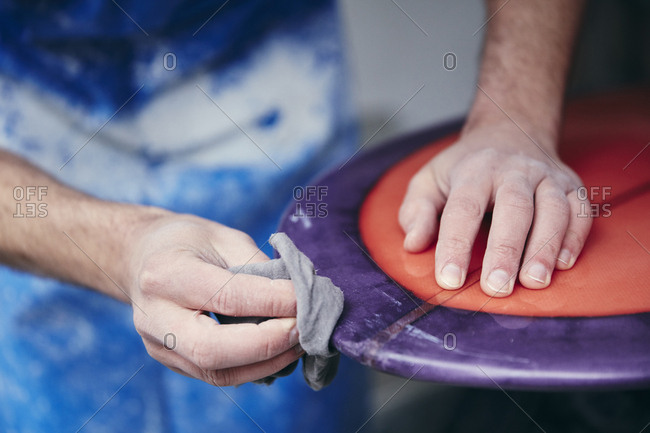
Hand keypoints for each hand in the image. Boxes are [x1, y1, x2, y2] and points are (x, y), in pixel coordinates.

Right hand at [125, 212, 301, 385]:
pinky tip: (278, 352)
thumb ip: (256, 268)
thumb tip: (298, 297)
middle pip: (212, 350)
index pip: (226, 297)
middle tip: (303, 328)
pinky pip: (216, 375)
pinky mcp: (170, 361)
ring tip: (299, 343)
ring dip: (267, 363)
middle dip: (267, 343)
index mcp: (165, 274)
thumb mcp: (222, 237)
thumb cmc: (186, 241)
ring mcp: (158, 345)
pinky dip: (253, 368)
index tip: (305, 298)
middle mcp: (154, 316)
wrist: (139, 257)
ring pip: (216, 372)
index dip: (272, 301)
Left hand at [398, 122, 591, 296]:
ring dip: (544, 248)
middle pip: (514, 209)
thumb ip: (417, 211)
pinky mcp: (571, 186)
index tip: (449, 278)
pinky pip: (580, 212)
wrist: (510, 129)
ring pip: (552, 210)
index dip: (455, 245)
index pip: (463, 209)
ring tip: (533, 282)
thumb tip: (414, 244)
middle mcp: (514, 171)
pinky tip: (562, 265)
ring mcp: (547, 177)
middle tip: (497, 288)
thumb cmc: (465, 166)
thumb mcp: (430, 180)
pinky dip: (574, 238)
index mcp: (474, 170)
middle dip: (506, 250)